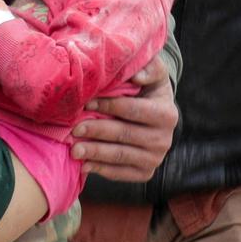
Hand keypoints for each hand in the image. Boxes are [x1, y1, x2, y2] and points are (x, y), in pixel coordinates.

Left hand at [71, 55, 176, 180]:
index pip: (132, 110)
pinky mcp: (146, 172)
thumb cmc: (147, 87)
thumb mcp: (153, 72)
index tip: (86, 102)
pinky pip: (122, 174)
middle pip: (125, 135)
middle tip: (74, 129)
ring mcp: (155, 158)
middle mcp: (164, 139)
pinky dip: (101, 170)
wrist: (155, 113)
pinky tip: (84, 165)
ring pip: (121, 156)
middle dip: (97, 131)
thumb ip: (149, 68)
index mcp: (166, 114)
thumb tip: (137, 76)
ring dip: (95, 153)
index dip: (108, 105)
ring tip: (74, 150)